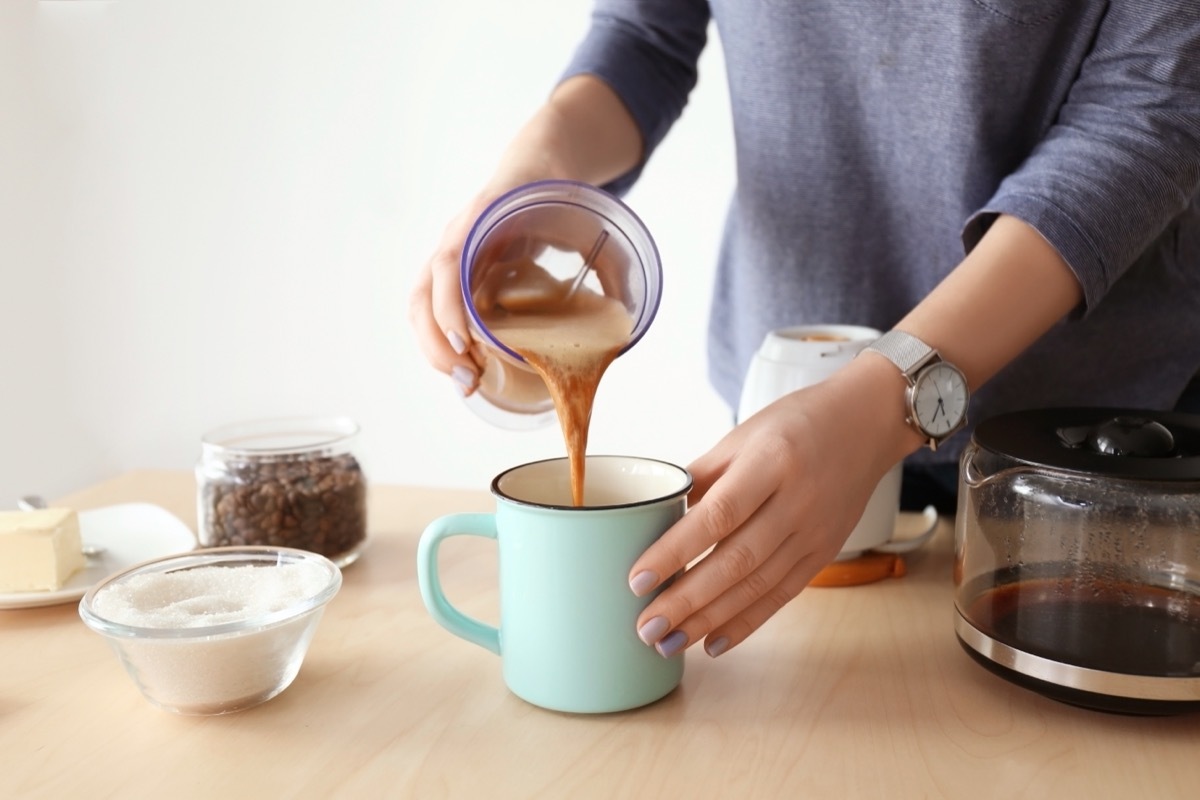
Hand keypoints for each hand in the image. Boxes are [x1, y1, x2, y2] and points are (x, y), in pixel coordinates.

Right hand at [407, 76, 644, 397]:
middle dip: (438, 341)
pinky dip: (439, 341)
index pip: (448, 261)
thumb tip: (627, 320)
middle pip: (423, 292)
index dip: (450, 304)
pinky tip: (462, 368)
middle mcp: (457, 236)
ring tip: (466, 382)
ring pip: (420, 305)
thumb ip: (608, 261)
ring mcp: (449, 256)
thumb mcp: (585, 221)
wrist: (537, 166)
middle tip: (469, 377)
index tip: (467, 341)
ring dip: (435, 348)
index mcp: (483, 216)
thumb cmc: (557, 195)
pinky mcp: (452, 275)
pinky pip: (430, 309)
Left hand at [627, 358, 919, 657]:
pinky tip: (713, 643)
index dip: (676, 552)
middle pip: (736, 561)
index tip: (637, 580)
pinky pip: (781, 595)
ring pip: (757, 586)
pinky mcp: (824, 553)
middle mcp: (797, 501)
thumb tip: (655, 517)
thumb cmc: (796, 423)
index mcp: (771, 461)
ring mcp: (815, 532)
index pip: (717, 515)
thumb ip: (701, 477)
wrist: (866, 424)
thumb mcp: (743, 435)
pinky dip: (746, 623)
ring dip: (709, 620)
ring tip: (669, 644)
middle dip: (686, 601)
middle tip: (646, 628)